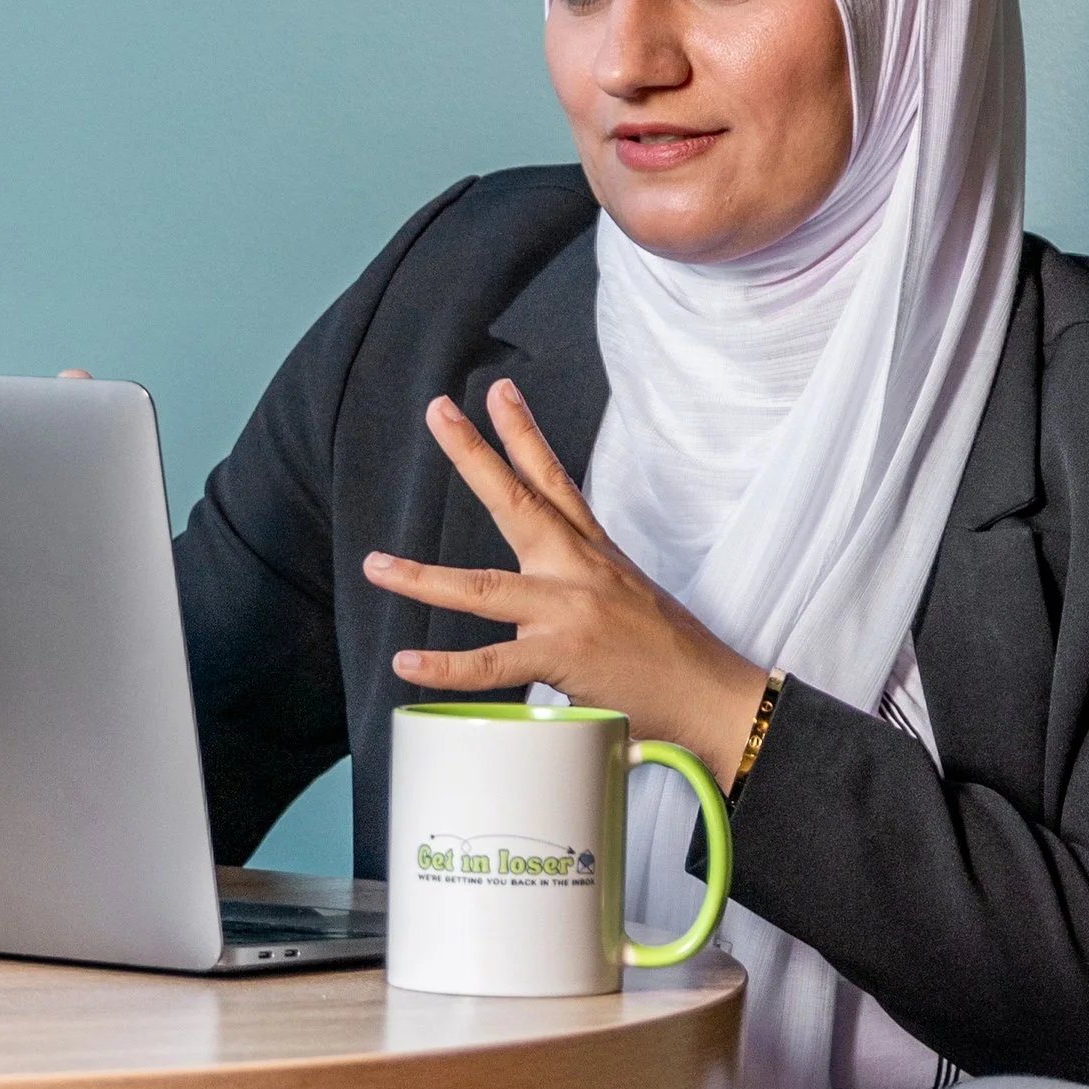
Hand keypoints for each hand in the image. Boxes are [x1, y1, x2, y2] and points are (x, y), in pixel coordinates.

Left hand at [363, 382, 768, 784]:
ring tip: (377, 565)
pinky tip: (408, 663)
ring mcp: (567, 610)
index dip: (525, 433)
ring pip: (482, 588)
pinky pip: (492, 663)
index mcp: (594, 553)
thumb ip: (582, 586)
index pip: (555, 480)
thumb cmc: (672, 655)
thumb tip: (549, 596)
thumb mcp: (629, 597)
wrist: (711, 695)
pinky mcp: (561, 656)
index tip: (500, 394)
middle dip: (473, 453)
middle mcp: (578, 569)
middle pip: (518, 501)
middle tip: (439, 411)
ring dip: (422, 577)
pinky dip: (446, 667)